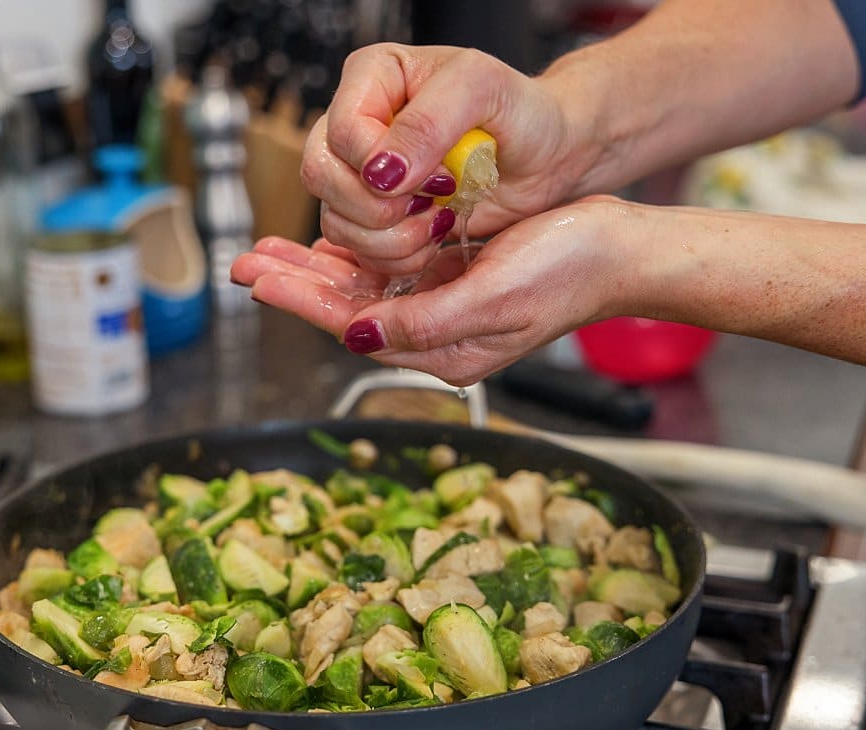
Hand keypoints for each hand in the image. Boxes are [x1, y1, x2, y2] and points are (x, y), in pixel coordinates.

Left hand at [231, 197, 638, 385]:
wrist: (620, 250)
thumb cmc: (570, 271)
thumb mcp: (494, 298)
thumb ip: (424, 322)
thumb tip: (360, 334)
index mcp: (445, 350)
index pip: (356, 326)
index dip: (304, 301)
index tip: (261, 280)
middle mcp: (437, 333)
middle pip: (350, 310)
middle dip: (296, 285)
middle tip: (245, 262)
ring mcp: (443, 306)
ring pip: (363, 289)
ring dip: (317, 268)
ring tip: (270, 252)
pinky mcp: (453, 279)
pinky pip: (389, 272)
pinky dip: (355, 255)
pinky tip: (326, 243)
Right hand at [301, 43, 598, 277]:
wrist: (548, 157)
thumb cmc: (522, 111)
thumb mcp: (483, 91)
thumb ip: (429, 122)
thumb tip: (380, 171)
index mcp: (372, 77)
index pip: (341, 132)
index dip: (379, 165)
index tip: (436, 175)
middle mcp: (356, 123)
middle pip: (322, 177)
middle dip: (378, 207)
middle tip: (432, 204)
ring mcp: (361, 173)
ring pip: (335, 219)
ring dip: (389, 237)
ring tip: (440, 220)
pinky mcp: (374, 215)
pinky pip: (356, 247)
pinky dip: (395, 256)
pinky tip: (433, 237)